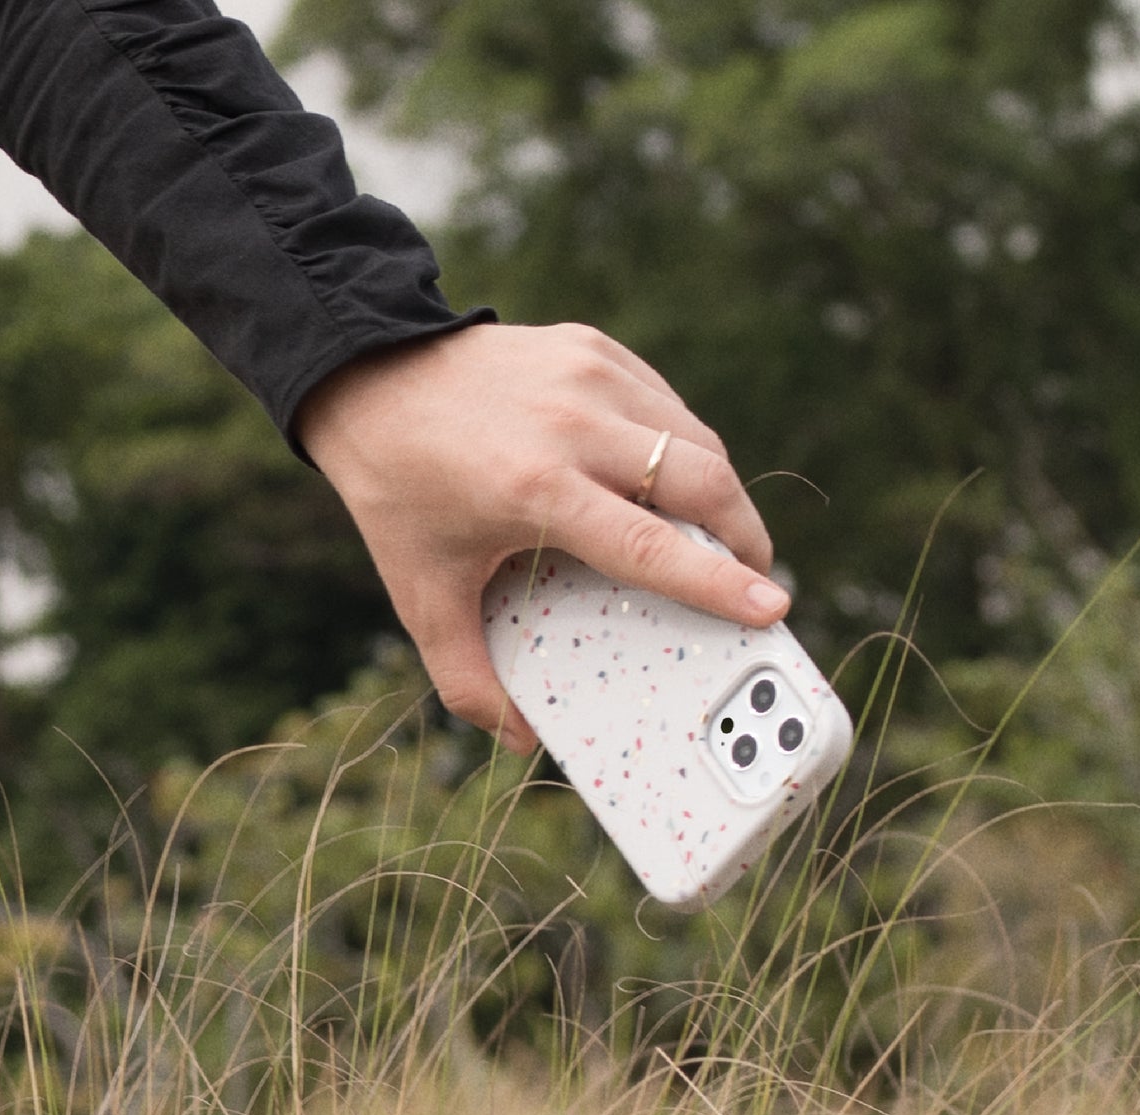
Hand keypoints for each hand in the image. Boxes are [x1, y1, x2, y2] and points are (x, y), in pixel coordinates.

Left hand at [298, 322, 787, 753]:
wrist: (367, 372)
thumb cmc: (399, 489)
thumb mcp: (420, 592)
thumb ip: (465, 677)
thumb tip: (517, 741)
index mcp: (532, 491)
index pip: (649, 543)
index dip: (716, 580)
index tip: (772, 605)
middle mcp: (570, 427)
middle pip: (700, 483)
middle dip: (745, 535)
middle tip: (755, 578)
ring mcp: (588, 377)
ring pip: (698, 441)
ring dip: (719, 494)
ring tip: (719, 537)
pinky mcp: (595, 350)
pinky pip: (668, 407)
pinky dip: (683, 450)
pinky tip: (667, 483)